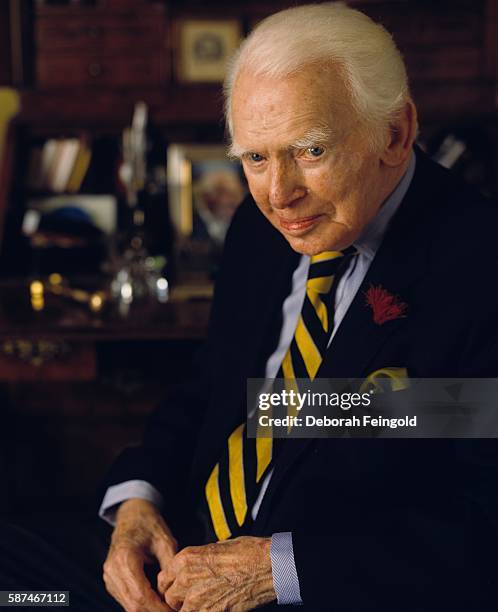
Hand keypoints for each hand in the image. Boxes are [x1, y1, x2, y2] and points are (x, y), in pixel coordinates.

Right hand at [103, 498, 176, 611]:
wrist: (132, 515)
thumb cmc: (149, 525)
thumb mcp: (165, 541)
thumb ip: (169, 566)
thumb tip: (176, 591)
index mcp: (124, 558)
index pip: (141, 596)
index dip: (158, 609)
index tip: (174, 611)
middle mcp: (112, 570)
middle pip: (133, 605)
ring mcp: (109, 577)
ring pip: (128, 606)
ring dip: (148, 610)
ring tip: (168, 607)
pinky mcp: (112, 582)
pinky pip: (126, 600)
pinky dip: (142, 605)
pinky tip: (158, 602)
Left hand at [158, 536, 275, 610]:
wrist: (265, 565)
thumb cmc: (247, 552)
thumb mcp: (216, 547)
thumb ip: (199, 560)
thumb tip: (196, 568)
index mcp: (186, 558)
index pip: (163, 579)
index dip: (171, 586)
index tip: (177, 590)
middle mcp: (186, 578)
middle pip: (169, 598)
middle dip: (178, 601)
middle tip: (192, 600)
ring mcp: (196, 598)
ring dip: (189, 609)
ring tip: (205, 604)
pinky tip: (215, 608)